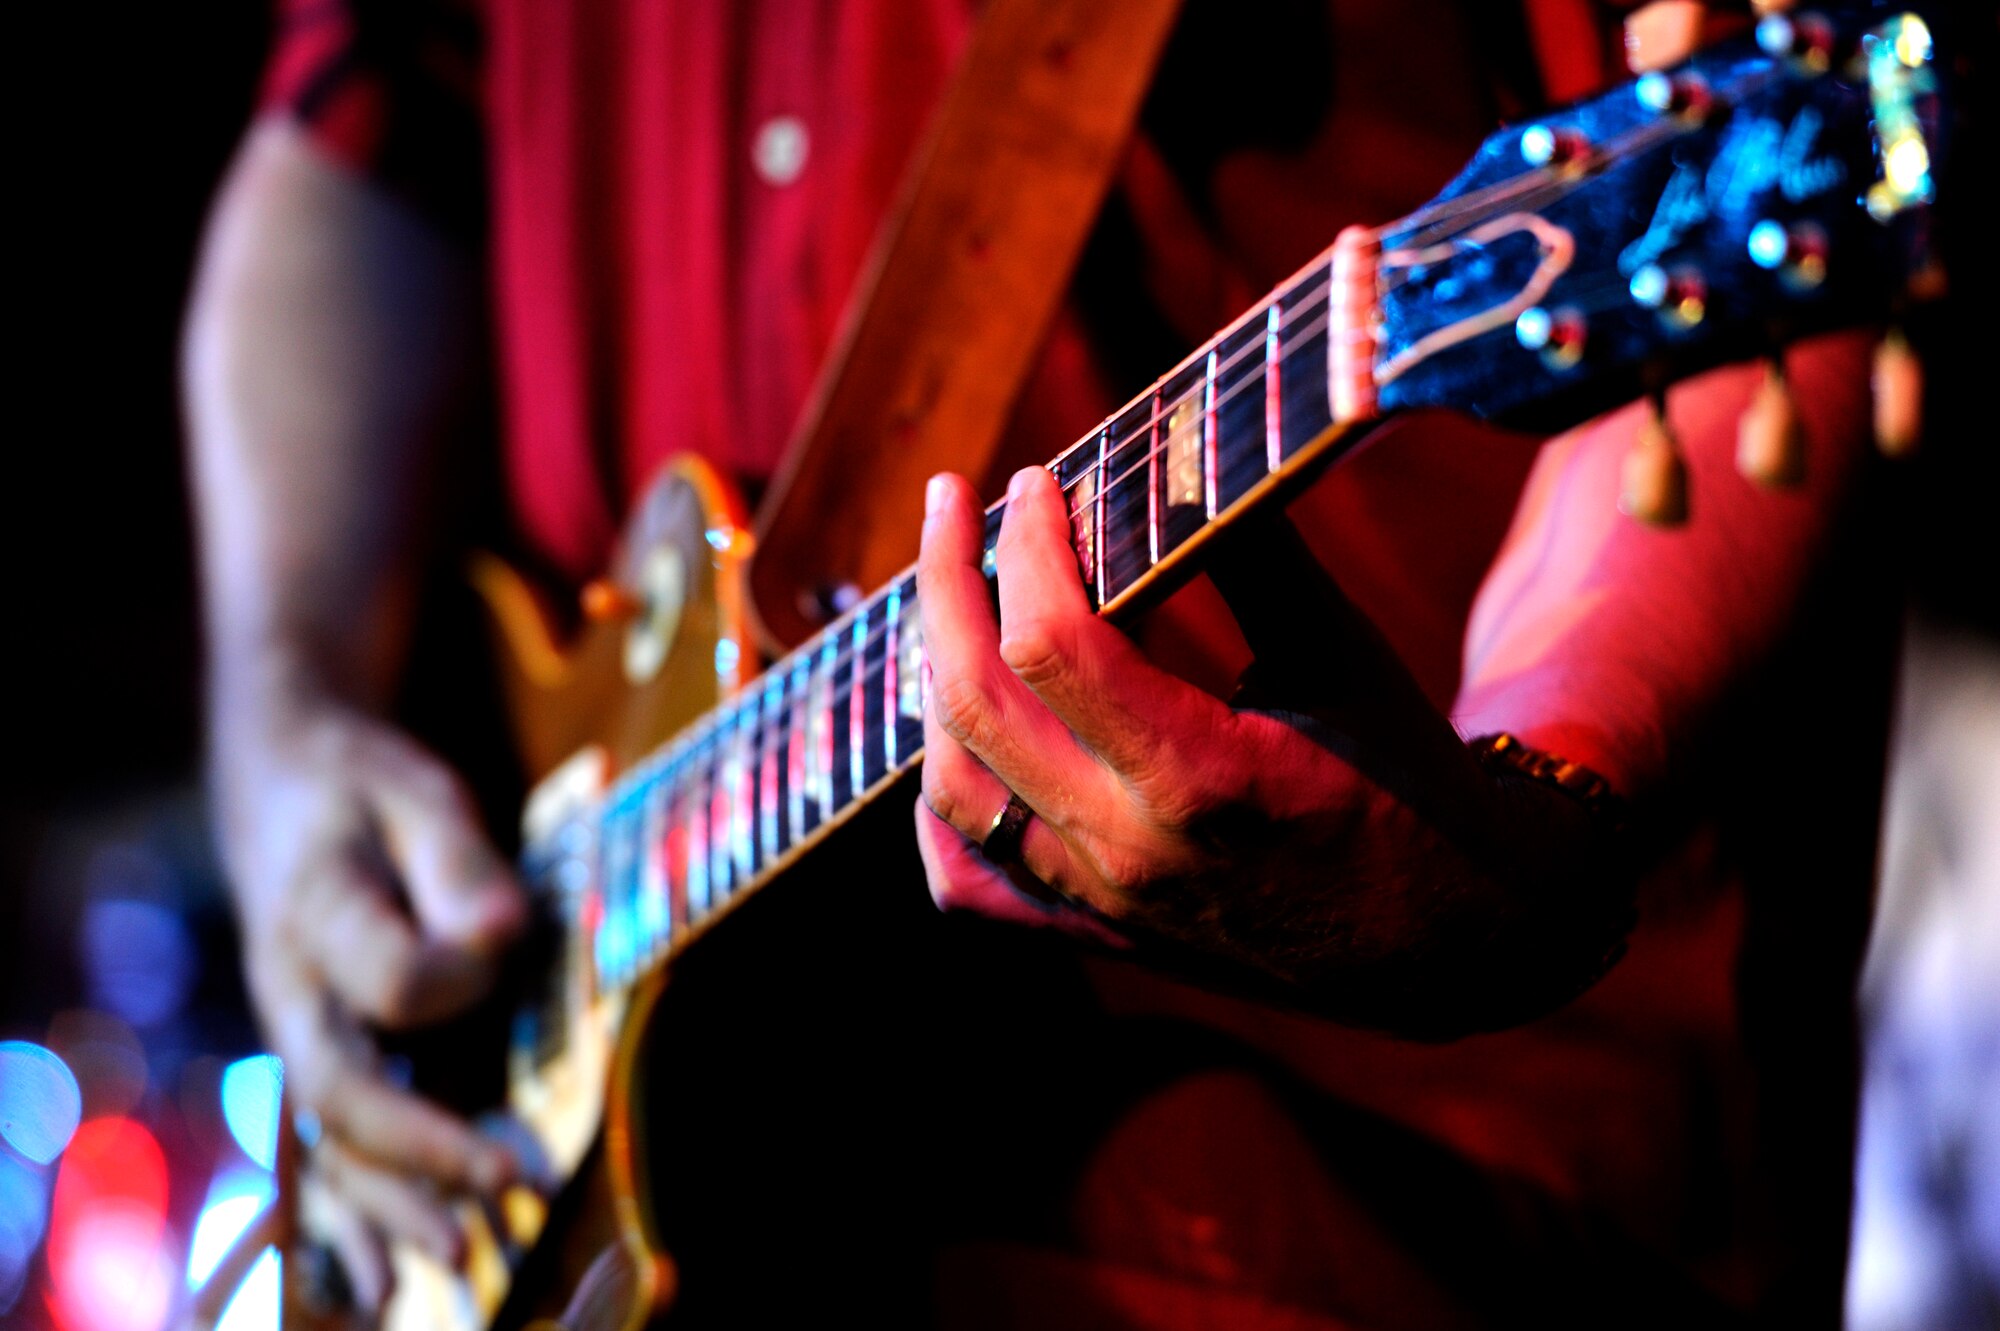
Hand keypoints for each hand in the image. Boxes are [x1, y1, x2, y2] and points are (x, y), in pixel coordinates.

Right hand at [214, 695, 524, 1308]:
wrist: (280, 788)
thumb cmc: (362, 788)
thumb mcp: (416, 791)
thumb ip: (458, 860)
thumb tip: (502, 933)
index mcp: (316, 910)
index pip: (387, 974)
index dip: (454, 973)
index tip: (507, 939)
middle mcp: (293, 988)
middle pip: (342, 1089)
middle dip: (424, 1146)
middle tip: (506, 1180)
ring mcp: (300, 1031)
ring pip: (332, 1138)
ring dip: (395, 1202)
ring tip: (461, 1256)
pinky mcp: (321, 1055)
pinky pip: (331, 1146)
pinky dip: (357, 1213)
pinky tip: (386, 1277)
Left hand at [913, 466, 1593, 1015]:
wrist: (1440, 935)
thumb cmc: (1400, 774)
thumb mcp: (1340, 652)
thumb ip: (1251, 552)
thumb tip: (1178, 438)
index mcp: (1202, 776)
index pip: (1056, 645)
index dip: (1028, 545)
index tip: (1032, 481)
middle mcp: (1130, 848)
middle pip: (974, 704)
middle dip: (944, 583)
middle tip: (949, 500)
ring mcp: (1099, 902)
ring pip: (951, 788)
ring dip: (929, 679)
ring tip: (949, 598)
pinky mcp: (1090, 934)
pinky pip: (963, 881)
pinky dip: (935, 801)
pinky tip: (947, 733)